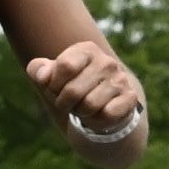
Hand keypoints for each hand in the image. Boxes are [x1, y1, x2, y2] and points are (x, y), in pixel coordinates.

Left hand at [30, 28, 148, 148]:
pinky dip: (98, 119)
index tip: (54, 88)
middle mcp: (106, 61)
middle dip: (64, 103)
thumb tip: (42, 76)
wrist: (103, 101)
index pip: (65, 66)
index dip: (53, 84)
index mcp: (86, 50)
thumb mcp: (52, 76)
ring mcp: (120, 79)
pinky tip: (99, 112)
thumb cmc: (72, 86)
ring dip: (81, 112)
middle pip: (73, 90)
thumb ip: (38, 70)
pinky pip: (107, 114)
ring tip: (83, 107)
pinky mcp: (130, 97)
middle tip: (68, 102)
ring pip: (89, 105)